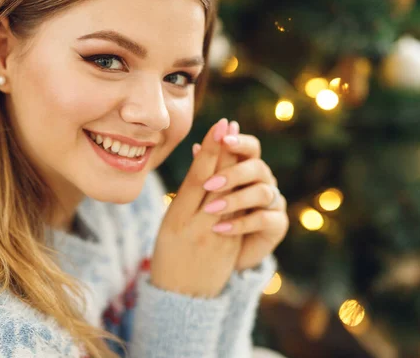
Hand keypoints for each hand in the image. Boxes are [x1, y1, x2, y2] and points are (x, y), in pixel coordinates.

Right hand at [150, 118, 244, 297]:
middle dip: (223, 150)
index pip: (195, 177)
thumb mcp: (170, 224)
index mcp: (175, 219)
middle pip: (213, 181)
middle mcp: (196, 225)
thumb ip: (185, 196)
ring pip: (230, 195)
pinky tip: (250, 174)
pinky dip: (244, 192)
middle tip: (229, 123)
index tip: (217, 125)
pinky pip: (239, 215)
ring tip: (240, 141)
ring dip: (237, 166)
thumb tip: (198, 160)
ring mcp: (216, 236)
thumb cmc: (170, 255)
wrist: (181, 296)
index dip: (208, 150)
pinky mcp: (231, 246)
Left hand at [193, 125, 288, 271]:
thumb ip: (205, 171)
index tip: (222, 139)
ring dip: (235, 199)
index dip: (239, 142)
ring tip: (210, 209)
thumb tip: (196, 147)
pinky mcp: (278, 224)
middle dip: (233, 173)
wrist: (222, 254)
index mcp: (247, 167)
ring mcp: (274, 202)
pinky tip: (220, 228)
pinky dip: (241, 223)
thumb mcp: (206, 194)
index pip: (250, 148)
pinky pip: (264, 219)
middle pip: (258, 167)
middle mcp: (264, 181)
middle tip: (209, 184)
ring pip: (263, 192)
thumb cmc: (212, 217)